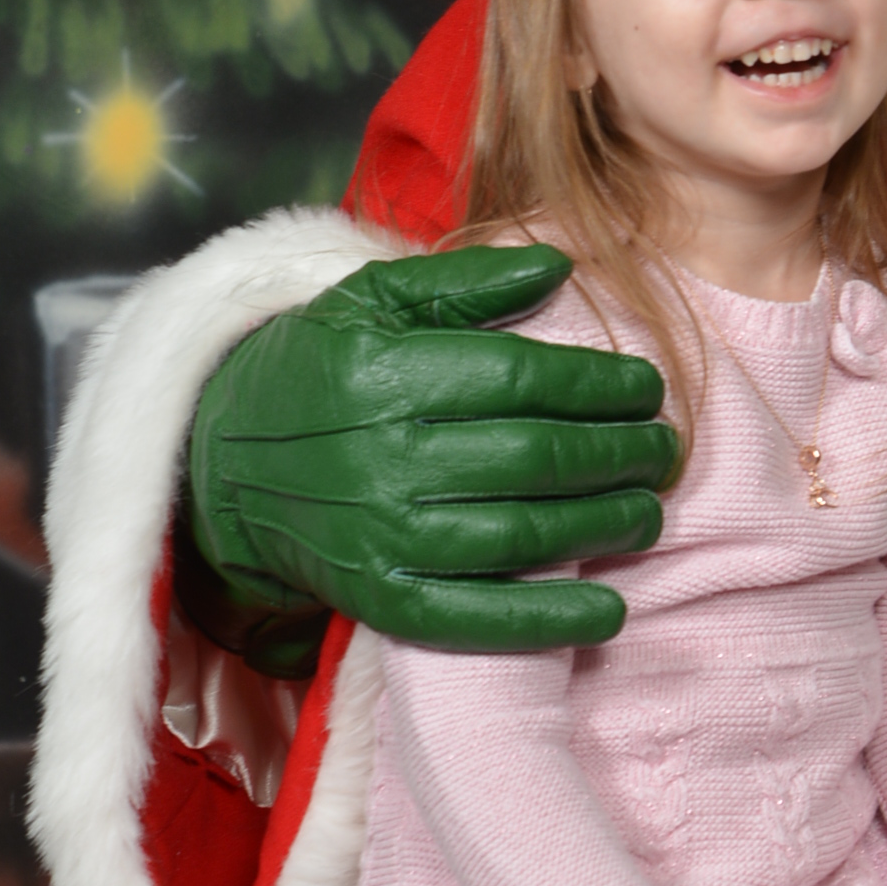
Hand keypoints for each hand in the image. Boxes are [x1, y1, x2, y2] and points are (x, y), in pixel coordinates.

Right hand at [185, 245, 681, 657]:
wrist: (223, 464)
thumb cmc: (315, 370)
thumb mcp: (370, 301)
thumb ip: (465, 279)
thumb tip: (558, 267)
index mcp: (385, 375)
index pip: (522, 378)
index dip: (600, 383)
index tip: (648, 386)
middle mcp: (384, 458)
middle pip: (535, 458)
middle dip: (619, 453)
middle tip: (663, 449)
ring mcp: (381, 536)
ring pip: (521, 535)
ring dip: (603, 526)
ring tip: (648, 510)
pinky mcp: (378, 598)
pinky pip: (475, 616)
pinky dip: (546, 618)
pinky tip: (607, 608)